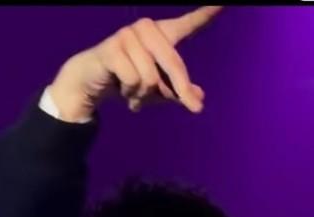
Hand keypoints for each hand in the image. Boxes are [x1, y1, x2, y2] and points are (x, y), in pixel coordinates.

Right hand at [49, 7, 222, 122]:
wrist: (89, 83)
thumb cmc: (125, 82)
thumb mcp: (156, 91)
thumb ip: (178, 93)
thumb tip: (199, 100)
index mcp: (162, 35)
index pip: (189, 24)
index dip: (207, 13)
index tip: (223, 3)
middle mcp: (147, 29)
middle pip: (173, 64)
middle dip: (176, 91)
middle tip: (189, 109)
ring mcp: (128, 35)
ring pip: (150, 78)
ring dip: (142, 95)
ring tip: (132, 93)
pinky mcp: (112, 48)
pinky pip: (133, 80)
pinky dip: (128, 93)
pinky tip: (119, 87)